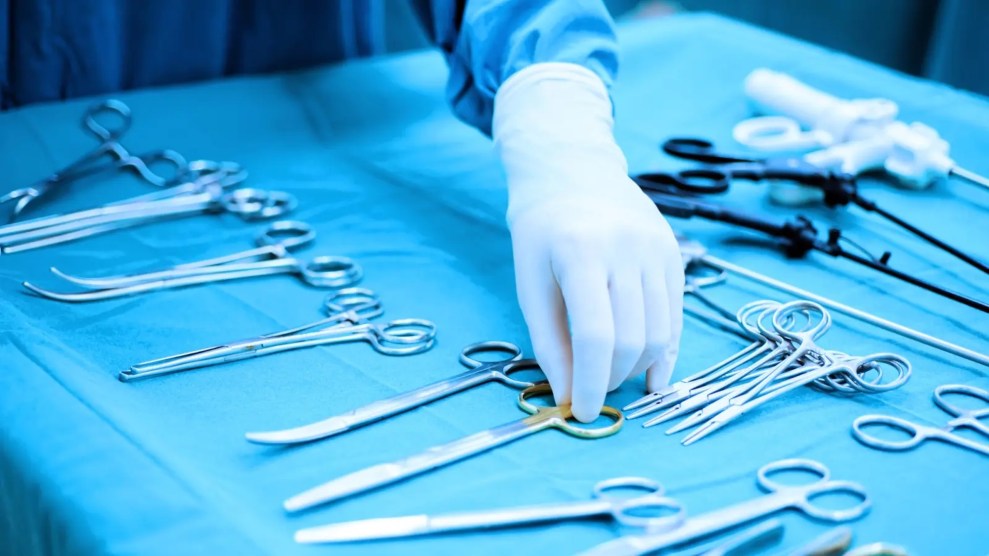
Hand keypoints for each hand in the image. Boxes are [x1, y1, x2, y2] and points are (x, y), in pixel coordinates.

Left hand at [509, 180, 683, 421]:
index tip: (582, 411)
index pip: (597, 336)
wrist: (573, 170)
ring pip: (661, 332)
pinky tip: (650, 374)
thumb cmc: (542, 231)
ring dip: (637, 368)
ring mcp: (658, 249)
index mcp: (581, 252)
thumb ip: (550, 343)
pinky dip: (664, 350)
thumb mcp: (530, 284)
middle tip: (592, 393)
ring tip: (612, 378)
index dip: (592, 383)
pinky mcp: (674, 254)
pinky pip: (676, 316)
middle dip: (612, 379)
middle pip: (632, 339)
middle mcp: (627, 248)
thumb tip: (570, 397)